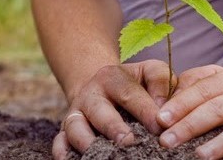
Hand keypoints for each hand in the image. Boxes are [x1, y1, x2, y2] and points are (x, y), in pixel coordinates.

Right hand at [52, 60, 175, 159]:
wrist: (100, 87)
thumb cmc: (134, 84)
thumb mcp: (148, 72)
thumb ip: (160, 82)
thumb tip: (164, 110)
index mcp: (112, 77)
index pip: (129, 92)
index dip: (145, 110)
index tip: (160, 127)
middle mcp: (90, 95)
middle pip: (99, 110)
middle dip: (113, 127)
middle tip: (129, 142)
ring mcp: (76, 113)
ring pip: (75, 127)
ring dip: (87, 141)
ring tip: (105, 155)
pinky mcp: (65, 131)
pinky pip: (59, 142)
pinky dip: (63, 152)